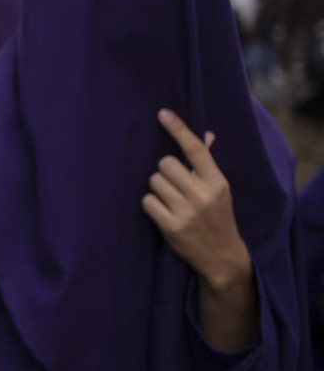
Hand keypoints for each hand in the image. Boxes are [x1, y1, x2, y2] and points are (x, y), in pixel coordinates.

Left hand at [142, 110, 249, 292]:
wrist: (223, 257)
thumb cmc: (218, 217)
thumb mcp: (219, 190)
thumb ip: (208, 164)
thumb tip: (208, 135)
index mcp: (217, 182)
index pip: (196, 149)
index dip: (178, 130)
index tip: (163, 113)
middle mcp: (203, 194)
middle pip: (165, 164)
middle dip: (164, 173)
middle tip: (173, 187)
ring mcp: (187, 211)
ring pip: (154, 182)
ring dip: (157, 189)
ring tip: (170, 202)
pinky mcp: (171, 226)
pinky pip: (147, 202)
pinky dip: (151, 205)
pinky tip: (162, 213)